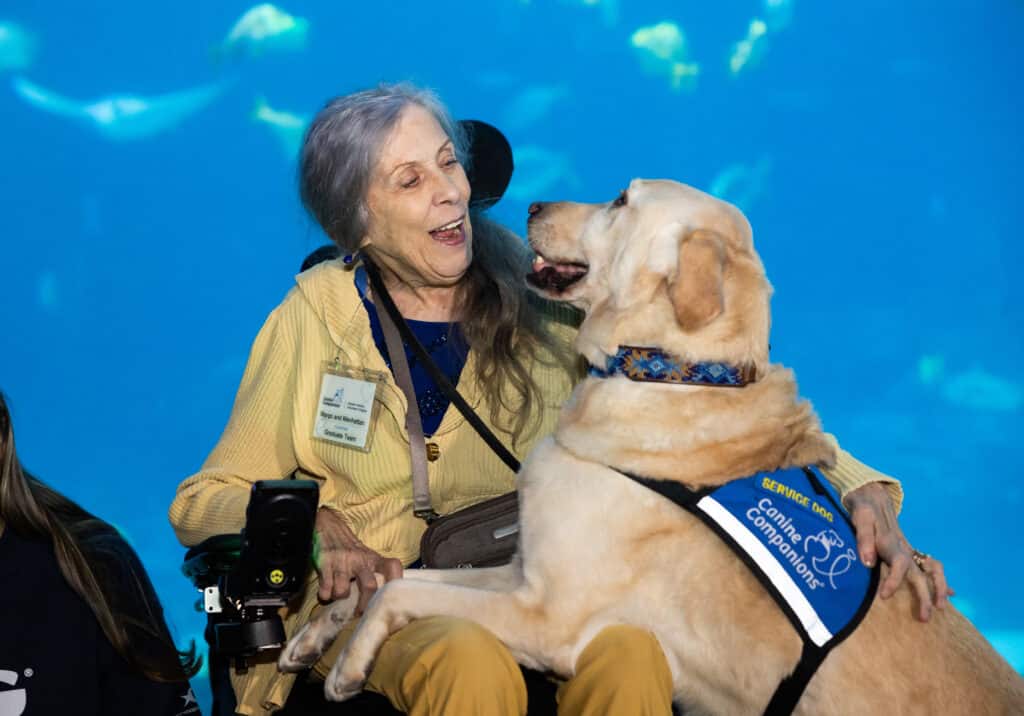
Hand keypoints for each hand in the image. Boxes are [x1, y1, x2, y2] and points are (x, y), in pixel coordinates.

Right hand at [313, 507, 402, 613]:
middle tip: (360, 615)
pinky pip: (325, 589)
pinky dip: (324, 596)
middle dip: (364, 605)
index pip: (392, 566)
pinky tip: (326, 592)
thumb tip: (386, 601)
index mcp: (373, 559)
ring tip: (338, 596)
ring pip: (343, 591)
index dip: (395, 581)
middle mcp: (360, 560)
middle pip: (369, 586)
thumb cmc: (351, 550)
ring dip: (339, 598)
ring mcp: (342, 562)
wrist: (328, 527)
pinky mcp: (324, 564)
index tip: (392, 598)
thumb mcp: (368, 557)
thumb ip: (377, 574)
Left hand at [844, 481, 953, 621]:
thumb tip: (867, 563)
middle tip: (924, 618)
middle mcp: (904, 547)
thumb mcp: (860, 518)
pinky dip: (939, 580)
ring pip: (933, 568)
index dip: (894, 581)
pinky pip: (930, 565)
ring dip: (939, 587)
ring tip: (940, 607)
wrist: (872, 494)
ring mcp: (909, 548)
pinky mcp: (908, 550)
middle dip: (926, 596)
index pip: (900, 563)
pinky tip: (948, 595)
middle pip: (922, 573)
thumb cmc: (863, 508)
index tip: (885, 597)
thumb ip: (863, 538)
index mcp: (892, 542)